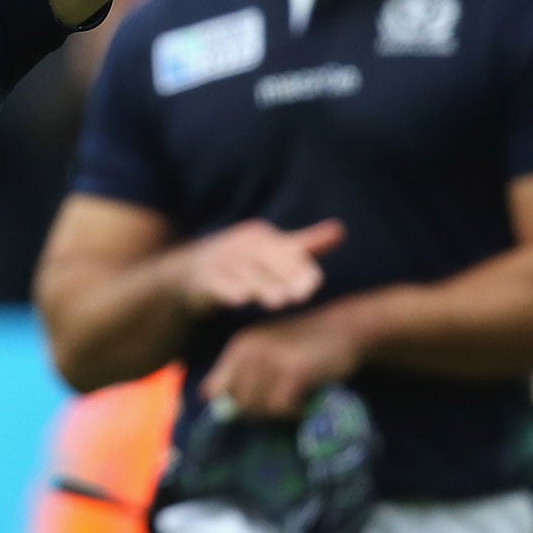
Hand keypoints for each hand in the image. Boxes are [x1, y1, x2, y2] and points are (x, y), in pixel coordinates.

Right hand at [178, 219, 345, 316]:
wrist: (191, 273)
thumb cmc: (242, 262)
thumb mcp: (273, 250)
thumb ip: (305, 244)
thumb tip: (341, 230)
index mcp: (262, 237)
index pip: (286, 252)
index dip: (300, 269)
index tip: (314, 287)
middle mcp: (242, 244)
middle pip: (266, 261)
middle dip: (283, 278)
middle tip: (300, 297)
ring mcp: (221, 259)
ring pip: (243, 273)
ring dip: (260, 286)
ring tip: (277, 302)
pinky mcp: (203, 277)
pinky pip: (216, 282)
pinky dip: (227, 289)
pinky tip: (239, 300)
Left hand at [200, 307, 362, 417]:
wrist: (348, 329)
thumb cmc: (307, 346)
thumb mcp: (267, 353)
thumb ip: (239, 373)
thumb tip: (205, 398)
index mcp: (240, 346)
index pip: (216, 391)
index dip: (233, 404)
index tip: (259, 404)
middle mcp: (250, 350)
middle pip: (239, 404)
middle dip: (260, 411)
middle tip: (285, 401)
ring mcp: (271, 359)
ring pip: (260, 409)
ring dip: (279, 413)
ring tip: (297, 398)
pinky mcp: (293, 372)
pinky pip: (282, 409)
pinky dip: (295, 412)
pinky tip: (307, 400)